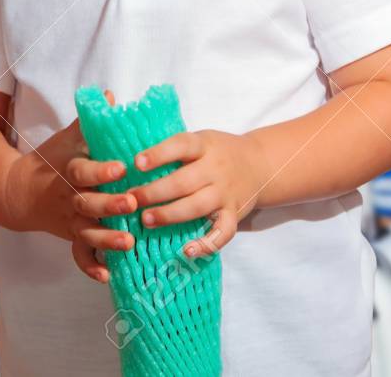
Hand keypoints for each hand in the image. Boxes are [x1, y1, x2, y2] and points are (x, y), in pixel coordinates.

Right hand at [3, 89, 137, 284]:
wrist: (19, 191)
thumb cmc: (52, 159)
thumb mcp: (67, 137)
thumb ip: (90, 121)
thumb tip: (109, 95)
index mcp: (69, 170)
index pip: (84, 170)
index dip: (101, 171)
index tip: (121, 168)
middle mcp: (69, 198)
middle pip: (88, 204)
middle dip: (110, 206)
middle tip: (132, 204)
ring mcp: (69, 220)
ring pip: (87, 232)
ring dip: (108, 239)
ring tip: (130, 243)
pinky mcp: (70, 236)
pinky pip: (78, 255)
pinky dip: (91, 267)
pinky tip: (108, 276)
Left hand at [124, 129, 266, 258]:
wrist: (259, 164)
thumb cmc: (218, 151)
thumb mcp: (201, 140)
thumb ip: (176, 149)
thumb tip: (134, 162)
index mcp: (204, 145)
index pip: (181, 145)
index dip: (159, 154)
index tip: (137, 163)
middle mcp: (216, 169)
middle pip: (183, 181)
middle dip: (155, 192)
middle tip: (131, 200)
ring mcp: (226, 193)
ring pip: (197, 207)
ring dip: (170, 215)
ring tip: (146, 220)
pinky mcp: (234, 215)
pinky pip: (222, 233)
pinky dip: (206, 245)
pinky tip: (186, 251)